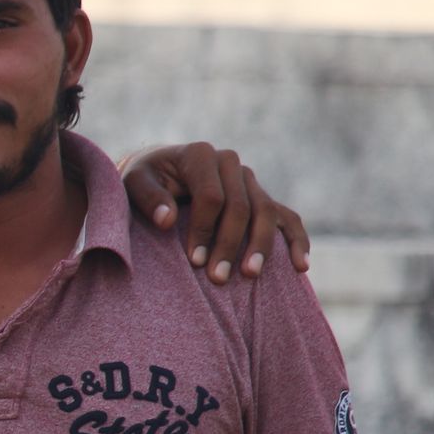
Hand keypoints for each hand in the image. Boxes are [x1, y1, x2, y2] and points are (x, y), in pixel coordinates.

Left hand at [119, 141, 311, 283]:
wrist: (157, 172)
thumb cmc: (143, 180)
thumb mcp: (133, 183)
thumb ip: (148, 198)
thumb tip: (167, 220)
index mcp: (200, 155)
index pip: (212, 196)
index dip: (204, 230)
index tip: (193, 260)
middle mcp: (229, 162)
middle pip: (241, 206)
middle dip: (230, 244)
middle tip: (218, 278)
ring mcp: (249, 179)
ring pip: (266, 212)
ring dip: (262, 245)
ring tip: (250, 275)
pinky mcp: (260, 195)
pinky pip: (286, 216)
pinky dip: (296, 239)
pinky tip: (301, 265)